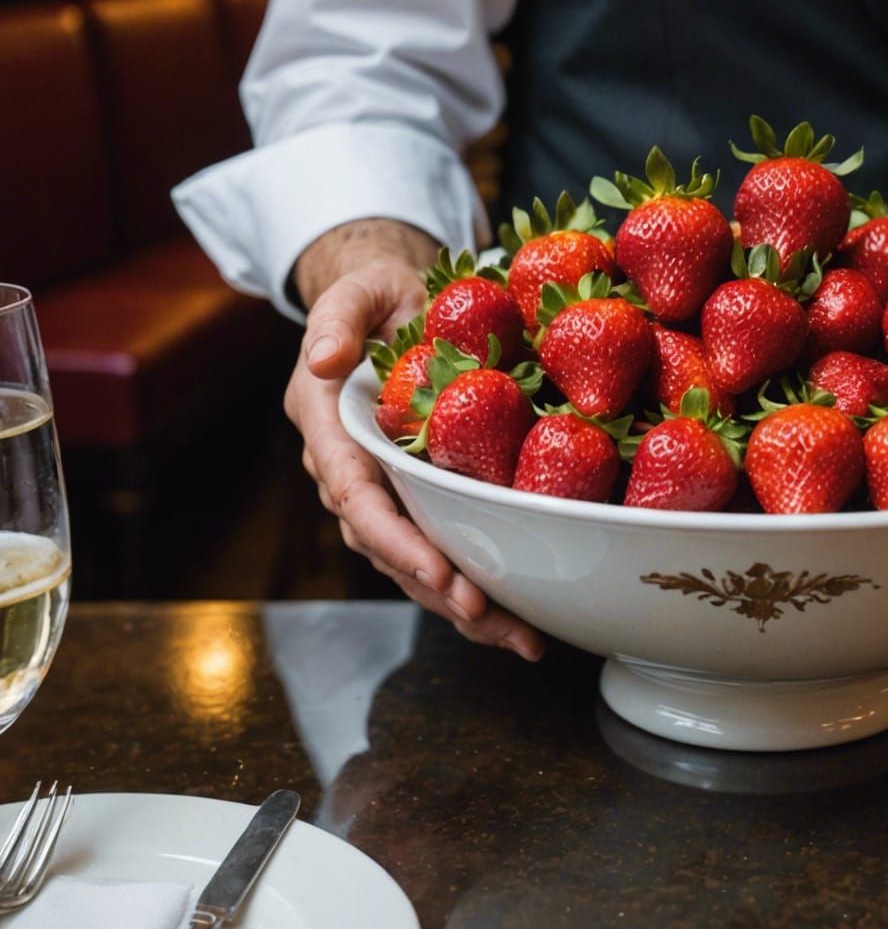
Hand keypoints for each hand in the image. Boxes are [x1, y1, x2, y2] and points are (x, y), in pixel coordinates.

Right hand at [285, 221, 543, 659]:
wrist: (391, 302)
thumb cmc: (377, 293)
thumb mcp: (356, 290)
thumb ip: (337, 318)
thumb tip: (325, 359)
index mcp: (327, 426)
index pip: (354, 494)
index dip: (393, 537)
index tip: (436, 570)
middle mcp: (347, 469)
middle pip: (386, 545)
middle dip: (436, 587)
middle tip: (488, 617)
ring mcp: (383, 489)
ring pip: (413, 562)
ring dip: (463, 606)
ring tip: (520, 638)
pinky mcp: (416, 495)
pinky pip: (440, 547)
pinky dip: (477, 586)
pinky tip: (521, 617)